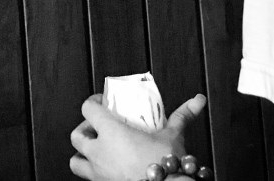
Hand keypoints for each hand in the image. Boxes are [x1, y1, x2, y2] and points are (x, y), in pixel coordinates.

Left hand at [69, 93, 207, 180]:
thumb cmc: (166, 164)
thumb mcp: (173, 136)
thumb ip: (183, 116)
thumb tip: (198, 101)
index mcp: (111, 132)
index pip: (87, 109)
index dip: (93, 102)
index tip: (103, 102)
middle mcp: (99, 152)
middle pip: (76, 135)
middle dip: (84, 129)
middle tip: (97, 127)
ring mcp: (98, 173)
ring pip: (75, 162)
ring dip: (81, 155)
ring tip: (95, 151)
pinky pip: (88, 179)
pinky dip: (93, 173)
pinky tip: (107, 169)